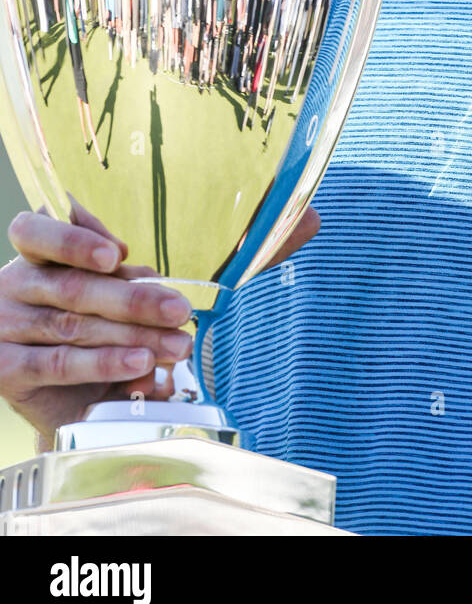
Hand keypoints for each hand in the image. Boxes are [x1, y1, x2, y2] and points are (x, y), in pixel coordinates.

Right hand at [0, 197, 320, 449]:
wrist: (65, 385)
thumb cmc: (114, 314)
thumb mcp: (154, 277)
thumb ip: (221, 247)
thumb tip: (310, 218)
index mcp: (40, 247)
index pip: (38, 229)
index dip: (74, 237)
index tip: (119, 252)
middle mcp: (19, 282)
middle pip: (75, 286)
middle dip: (133, 298)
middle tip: (183, 310)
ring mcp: (9, 327)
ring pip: (74, 327)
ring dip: (128, 337)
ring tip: (175, 344)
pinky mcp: (11, 372)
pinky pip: (59, 366)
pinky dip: (103, 368)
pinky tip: (142, 370)